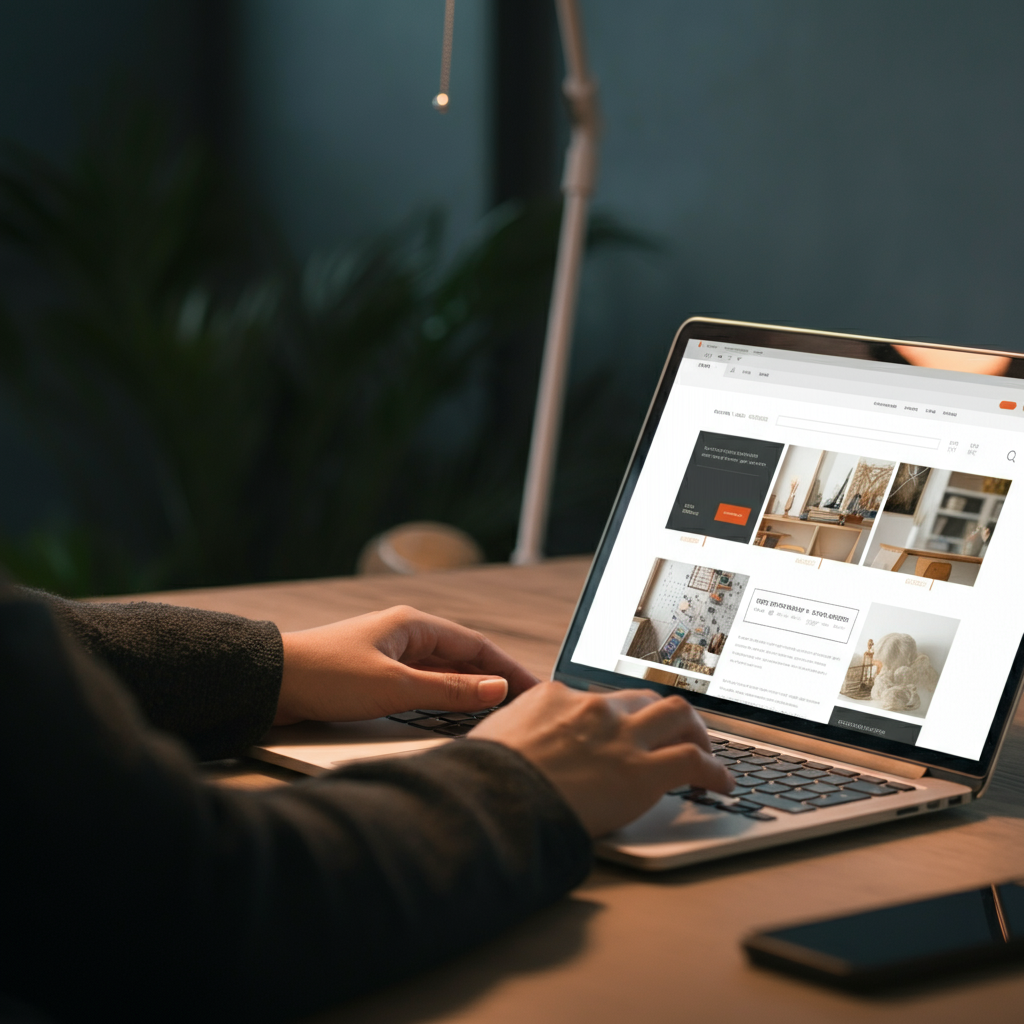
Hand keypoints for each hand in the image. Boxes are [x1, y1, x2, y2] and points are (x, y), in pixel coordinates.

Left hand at [274, 605, 538, 724]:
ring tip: (496, 714)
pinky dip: (443, 700)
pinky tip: (452, 716)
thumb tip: (497, 688)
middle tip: (522, 705)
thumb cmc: (327, 675)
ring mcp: (389, 655)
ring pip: (442, 673)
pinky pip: (421, 686)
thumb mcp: (395, 686)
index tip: (534, 688)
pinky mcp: (374, 676)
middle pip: (462, 658)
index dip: (508, 668)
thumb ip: (450, 689)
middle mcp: (404, 635)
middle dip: (492, 680)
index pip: (476, 645)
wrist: (269, 683)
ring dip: (468, 692)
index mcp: (413, 625)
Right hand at [470, 682, 732, 836]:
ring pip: (679, 714)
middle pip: (644, 698)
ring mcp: (621, 737)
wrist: (496, 801)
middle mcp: (594, 709)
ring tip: (705, 750)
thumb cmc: (484, 778)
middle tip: (671, 734)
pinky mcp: (642, 773)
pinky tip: (722, 785)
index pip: (598, 698)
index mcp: (556, 696)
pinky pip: (694, 762)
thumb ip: (514, 731)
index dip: (616, 716)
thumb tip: (508, 739)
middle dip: (661, 716)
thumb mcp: (492, 737)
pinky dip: (715, 771)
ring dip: (697, 731)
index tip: (621, 730)